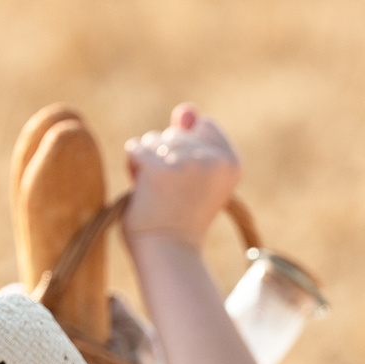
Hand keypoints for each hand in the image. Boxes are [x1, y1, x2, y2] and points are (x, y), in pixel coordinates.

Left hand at [123, 104, 240, 248]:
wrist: (168, 255)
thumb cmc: (181, 217)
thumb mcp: (196, 174)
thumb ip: (192, 137)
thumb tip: (186, 109)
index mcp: (232, 162)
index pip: (203, 126)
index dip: (188, 150)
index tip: (190, 183)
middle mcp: (214, 160)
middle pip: (176, 133)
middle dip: (166, 156)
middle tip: (171, 194)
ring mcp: (188, 163)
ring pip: (154, 139)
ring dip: (148, 162)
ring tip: (157, 193)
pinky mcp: (160, 169)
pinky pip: (136, 149)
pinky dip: (133, 167)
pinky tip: (142, 190)